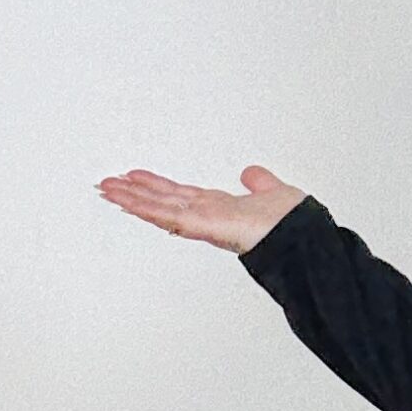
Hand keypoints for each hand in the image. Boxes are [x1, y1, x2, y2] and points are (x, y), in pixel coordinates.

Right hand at [96, 165, 307, 256]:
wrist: (305, 237)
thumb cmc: (294, 223)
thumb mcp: (273, 191)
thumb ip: (260, 183)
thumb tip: (250, 173)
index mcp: (221, 208)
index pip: (181, 195)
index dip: (157, 187)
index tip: (135, 179)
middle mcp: (209, 216)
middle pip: (163, 202)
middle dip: (135, 193)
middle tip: (107, 184)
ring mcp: (205, 223)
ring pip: (161, 210)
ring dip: (132, 200)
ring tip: (106, 190)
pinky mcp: (206, 227)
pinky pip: (171, 218)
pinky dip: (148, 209)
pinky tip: (128, 202)